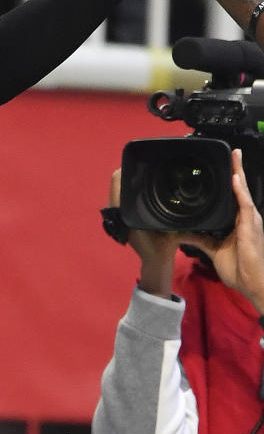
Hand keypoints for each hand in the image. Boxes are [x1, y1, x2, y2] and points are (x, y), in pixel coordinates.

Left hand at [179, 150, 263, 312]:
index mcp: (239, 222)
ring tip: (235, 156)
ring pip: (243, 191)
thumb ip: (200, 240)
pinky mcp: (251, 225)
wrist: (251, 281)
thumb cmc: (238, 268)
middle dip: (236, 170)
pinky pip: (245, 204)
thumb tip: (182, 234)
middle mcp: (246, 217)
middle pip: (240, 189)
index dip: (230, 182)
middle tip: (233, 152)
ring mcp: (250, 219)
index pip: (234, 197)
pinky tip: (235, 179)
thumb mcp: (214, 251)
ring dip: (239, 174)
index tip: (225, 167)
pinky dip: (239, 191)